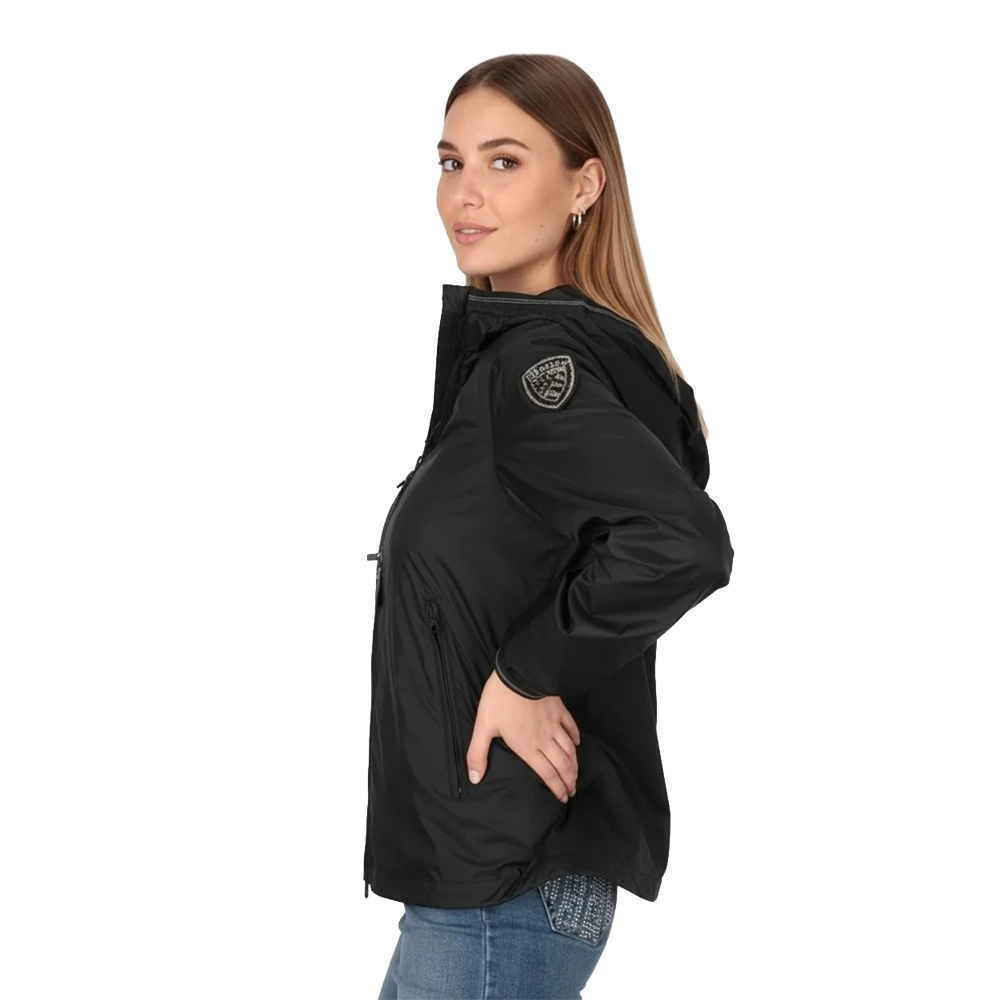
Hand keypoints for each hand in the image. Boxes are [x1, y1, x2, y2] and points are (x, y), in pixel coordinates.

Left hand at [466, 668, 580, 802]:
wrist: (520, 673)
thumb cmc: (500, 700)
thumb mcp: (483, 727)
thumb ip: (478, 754)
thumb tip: (475, 778)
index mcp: (527, 747)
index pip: (546, 773)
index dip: (556, 788)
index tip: (563, 798)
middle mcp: (545, 740)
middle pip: (561, 764)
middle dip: (569, 780)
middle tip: (573, 791)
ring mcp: (554, 724)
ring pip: (569, 749)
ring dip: (574, 764)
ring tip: (576, 775)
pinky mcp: (559, 710)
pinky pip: (571, 727)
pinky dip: (575, 737)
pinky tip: (577, 743)